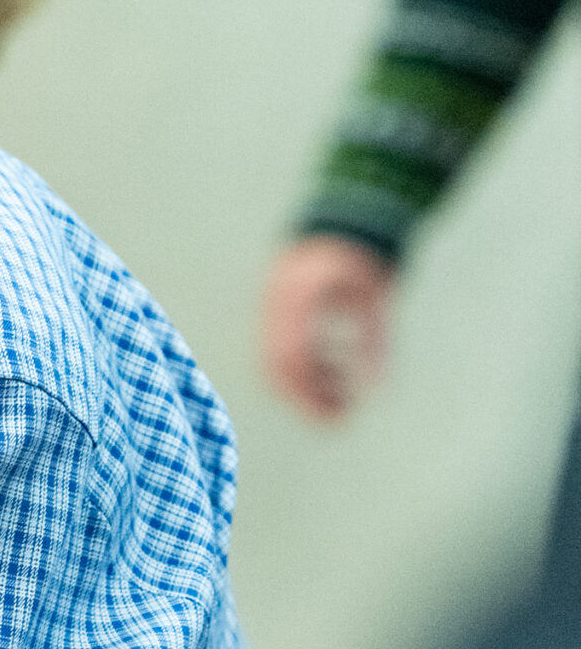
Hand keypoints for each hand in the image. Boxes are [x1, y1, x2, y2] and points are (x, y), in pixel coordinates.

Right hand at [259, 234, 397, 420]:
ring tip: (340, 399)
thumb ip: (375, 342)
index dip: (312, 389)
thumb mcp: (374, 301)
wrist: (336, 229)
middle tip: (337, 418)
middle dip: (303, 396)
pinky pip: (278, 352)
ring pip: (274, 362)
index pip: (294, 354)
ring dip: (303, 385)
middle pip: (276, 364)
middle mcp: (277, 304)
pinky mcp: (273, 316)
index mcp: (300, 296)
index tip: (339, 414)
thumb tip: (378, 390)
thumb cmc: (360, 262)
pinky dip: (303, 370)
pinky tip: (333, 376)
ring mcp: (270, 309)